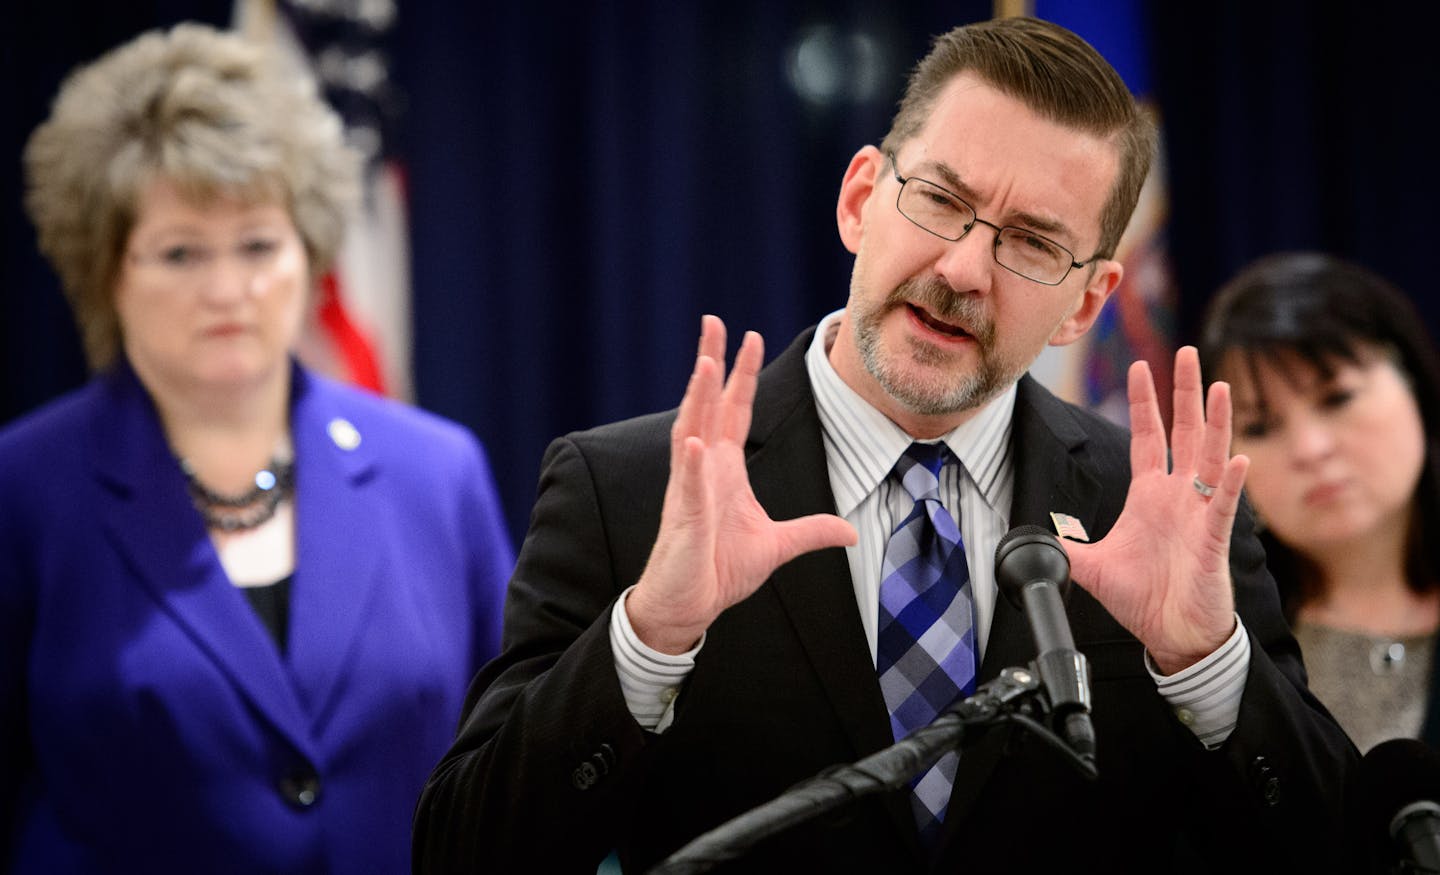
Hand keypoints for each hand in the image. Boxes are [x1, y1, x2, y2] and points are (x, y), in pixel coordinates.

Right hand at [627, 316, 857, 653]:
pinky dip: (691, 464)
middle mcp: (704, 469)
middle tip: (713, 321)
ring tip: (705, 361)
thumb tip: (850, 531)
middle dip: (711, 362)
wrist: (688, 606)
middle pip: (707, 405)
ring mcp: (690, 490)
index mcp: (724, 469)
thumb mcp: (776, 547)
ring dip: (697, 397)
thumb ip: (810, 532)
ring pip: (691, 431)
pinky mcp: (684, 519)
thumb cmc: (719, 571)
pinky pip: (687, 486)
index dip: (741, 374)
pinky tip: (695, 441)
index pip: (733, 411)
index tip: (750, 336)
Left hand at [1064, 346, 1249, 673]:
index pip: (1148, 437)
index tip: (1140, 366)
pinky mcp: (1213, 539)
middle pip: (1184, 432)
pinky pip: (1223, 505)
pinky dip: (1229, 483)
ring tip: (1218, 386)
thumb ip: (1066, 544)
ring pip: (1211, 456)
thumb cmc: (1142, 598)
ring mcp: (1199, 513)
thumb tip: (1035, 532)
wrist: (1172, 634)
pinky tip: (1235, 459)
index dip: (1144, 402)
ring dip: (1216, 422)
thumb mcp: (1092, 566)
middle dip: (1184, 391)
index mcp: (1149, 494)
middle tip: (1188, 351)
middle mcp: (1178, 495)